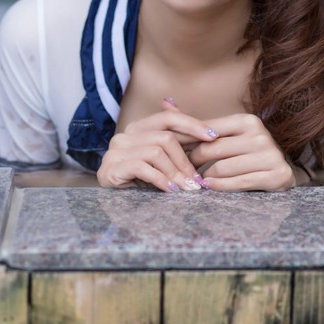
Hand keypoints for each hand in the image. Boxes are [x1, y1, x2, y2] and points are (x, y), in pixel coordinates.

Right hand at [97, 106, 217, 192]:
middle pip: (165, 137)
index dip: (192, 125)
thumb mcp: (160, 160)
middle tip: (197, 181)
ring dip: (175, 173)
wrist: (112, 206)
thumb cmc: (140, 181)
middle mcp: (125, 135)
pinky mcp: (111, 168)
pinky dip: (160, 179)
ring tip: (186, 189)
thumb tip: (193, 118)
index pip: (168, 118)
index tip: (212, 136)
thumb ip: (173, 140)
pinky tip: (170, 190)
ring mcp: (115, 151)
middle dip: (185, 160)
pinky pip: (142, 167)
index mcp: (138, 128)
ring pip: (156, 152)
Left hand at [186, 113, 297, 191]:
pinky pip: (238, 182)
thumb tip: (166, 103)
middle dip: (193, 160)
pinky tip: (209, 186)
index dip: (188, 141)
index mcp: (247, 121)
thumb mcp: (227, 134)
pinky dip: (220, 186)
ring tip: (196, 179)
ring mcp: (269, 155)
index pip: (208, 130)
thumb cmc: (246, 151)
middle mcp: (260, 135)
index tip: (175, 151)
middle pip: (213, 149)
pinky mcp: (275, 175)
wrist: (282, 170)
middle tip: (183, 168)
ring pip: (222, 168)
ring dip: (205, 176)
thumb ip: (198, 123)